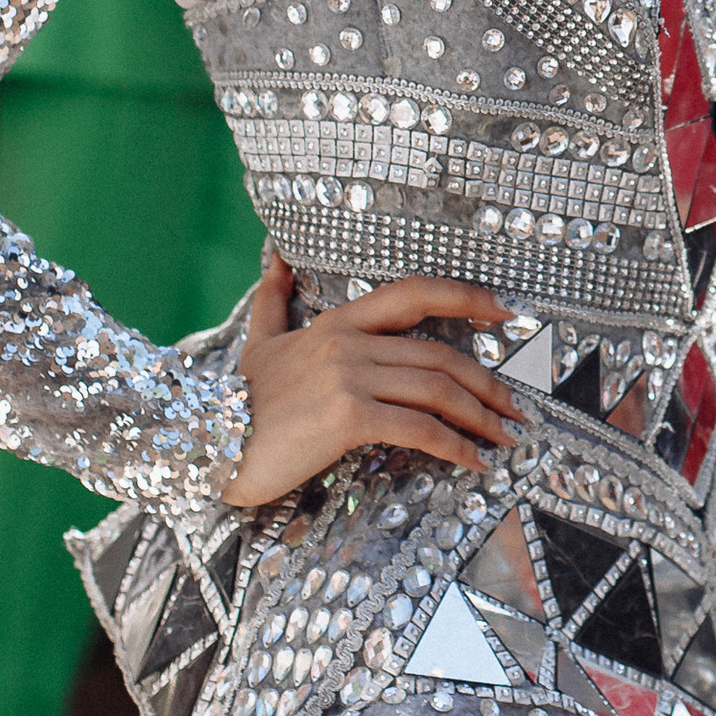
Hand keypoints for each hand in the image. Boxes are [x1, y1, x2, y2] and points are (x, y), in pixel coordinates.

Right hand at [226, 258, 522, 512]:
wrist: (199, 443)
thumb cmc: (234, 401)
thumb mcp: (257, 340)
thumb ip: (274, 299)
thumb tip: (276, 254)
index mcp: (337, 323)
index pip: (414, 294)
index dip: (465, 297)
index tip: (504, 312)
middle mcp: (348, 343)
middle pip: (439, 355)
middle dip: (487, 384)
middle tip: (515, 408)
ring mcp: (348, 377)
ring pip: (437, 390)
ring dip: (481, 417)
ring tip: (504, 438)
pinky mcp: (347, 416)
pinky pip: (419, 429)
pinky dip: (455, 446)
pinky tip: (474, 461)